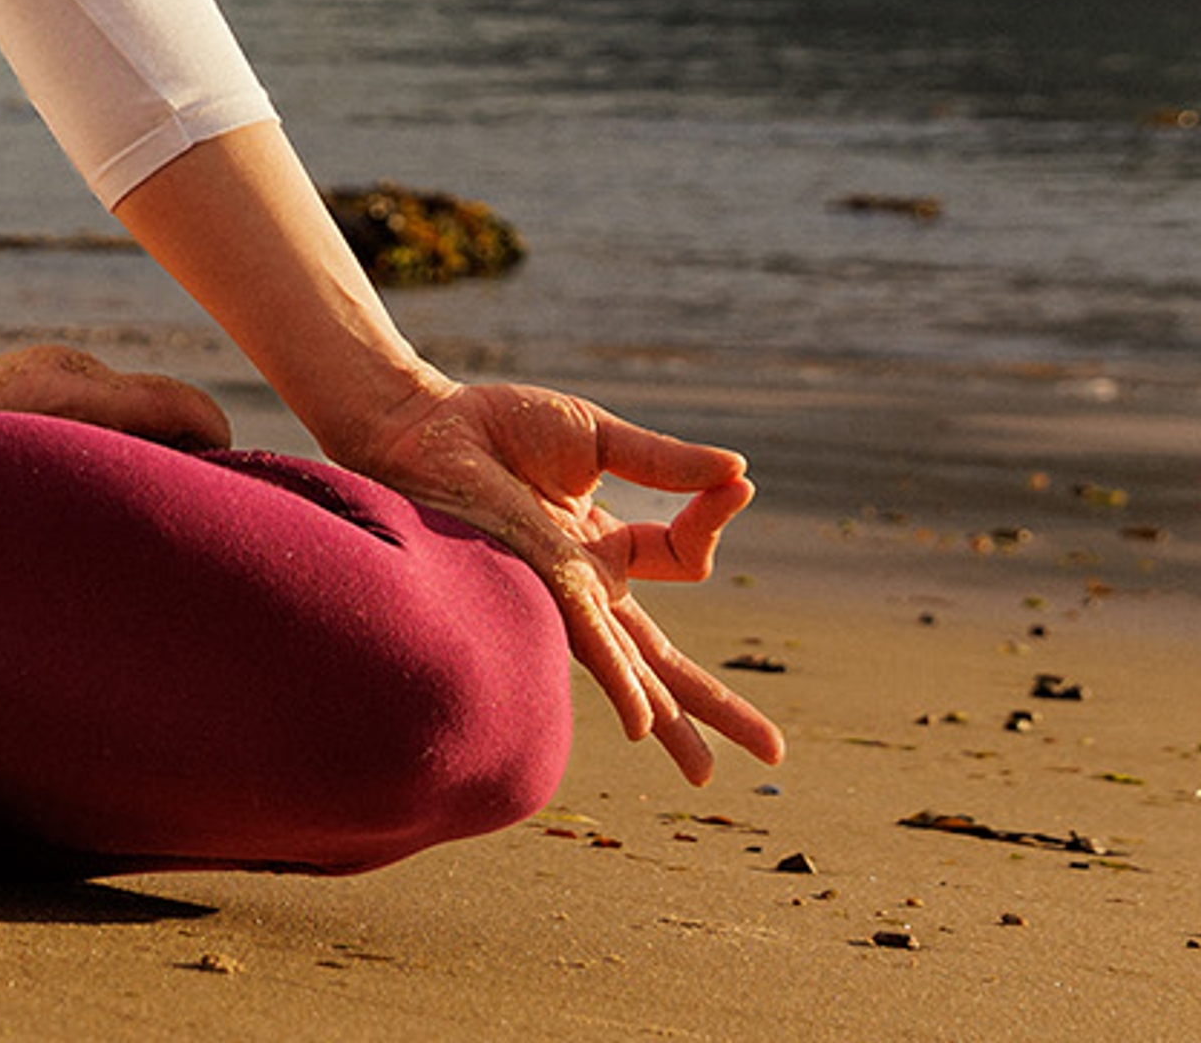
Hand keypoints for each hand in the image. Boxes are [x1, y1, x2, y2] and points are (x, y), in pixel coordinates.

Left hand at [344, 381, 784, 784]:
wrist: (425, 424)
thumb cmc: (498, 427)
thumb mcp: (598, 438)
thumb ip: (663, 463)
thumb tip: (739, 470)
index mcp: (604, 550)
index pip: (686, 557)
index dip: (716, 520)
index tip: (739, 487)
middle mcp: (587, 586)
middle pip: (664, 660)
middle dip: (717, 706)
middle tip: (775, 753)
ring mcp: (563, 594)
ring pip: (634, 670)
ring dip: (677, 720)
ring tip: (708, 775)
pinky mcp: (536, 586)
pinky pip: (590, 641)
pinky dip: (621, 681)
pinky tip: (644, 725)